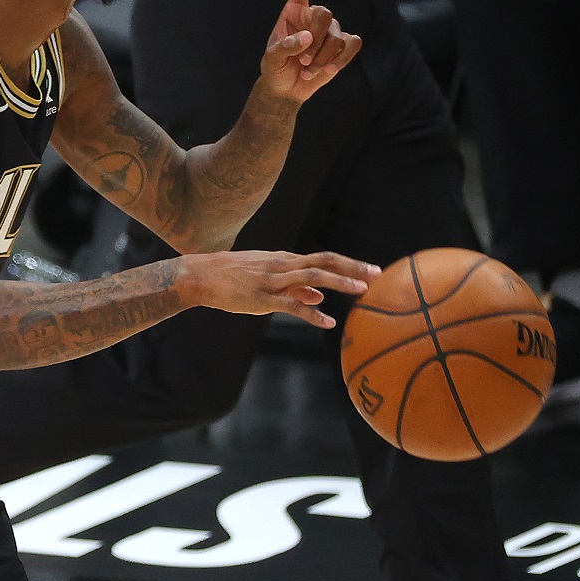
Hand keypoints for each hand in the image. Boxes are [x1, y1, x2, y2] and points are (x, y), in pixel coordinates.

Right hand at [180, 249, 381, 328]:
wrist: (202, 276)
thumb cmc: (233, 277)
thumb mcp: (267, 277)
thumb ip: (295, 288)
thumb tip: (321, 297)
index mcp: (285, 260)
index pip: (324, 259)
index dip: (349, 264)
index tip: (370, 270)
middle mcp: (283, 266)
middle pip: (325, 262)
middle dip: (352, 267)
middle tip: (377, 273)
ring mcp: (273, 281)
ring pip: (313, 277)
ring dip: (340, 282)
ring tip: (362, 289)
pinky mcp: (263, 298)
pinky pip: (292, 305)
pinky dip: (312, 313)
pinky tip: (328, 322)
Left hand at [261, 0, 361, 101]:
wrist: (286, 88)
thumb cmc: (275, 68)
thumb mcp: (271, 58)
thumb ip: (285, 47)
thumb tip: (308, 38)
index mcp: (293, 11)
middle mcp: (314, 16)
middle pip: (325, 14)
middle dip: (316, 40)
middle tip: (303, 60)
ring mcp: (330, 30)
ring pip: (337, 35)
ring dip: (323, 58)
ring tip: (308, 70)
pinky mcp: (342, 45)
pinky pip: (352, 44)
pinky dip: (341, 59)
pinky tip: (328, 70)